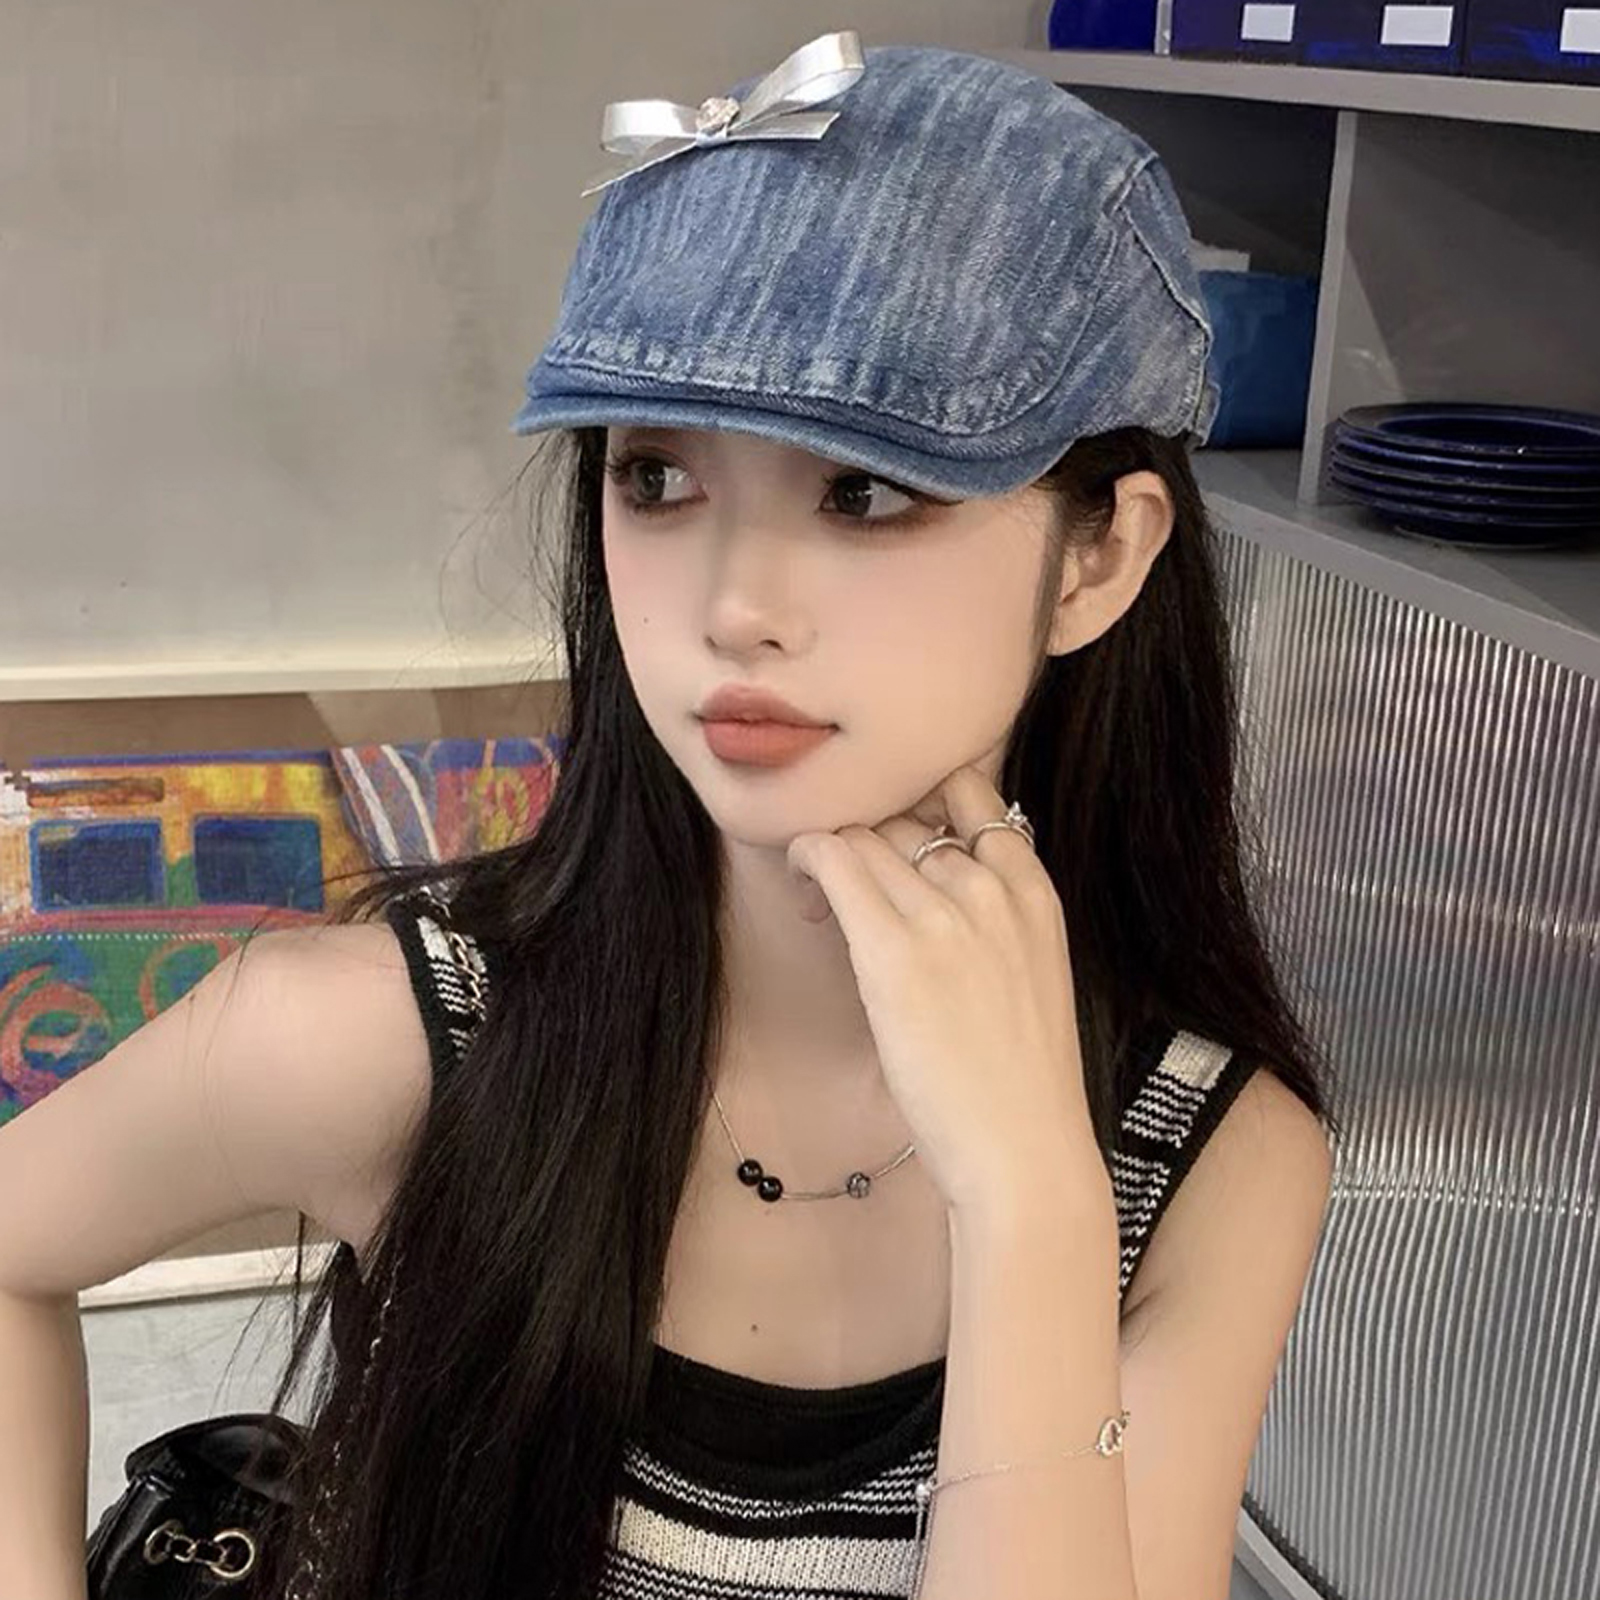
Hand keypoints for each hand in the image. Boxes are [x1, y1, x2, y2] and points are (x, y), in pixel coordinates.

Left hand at [786, 765, 1101, 1224]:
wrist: (1025, 1150)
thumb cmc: (1019, 1078)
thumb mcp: (1029, 970)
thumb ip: (990, 914)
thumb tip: (923, 879)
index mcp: (1033, 888)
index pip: (970, 789)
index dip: (920, 801)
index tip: (896, 840)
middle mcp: (992, 886)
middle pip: (905, 815)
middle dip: (869, 836)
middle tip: (846, 883)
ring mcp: (943, 913)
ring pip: (864, 835)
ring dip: (832, 854)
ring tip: (822, 900)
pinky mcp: (892, 949)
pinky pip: (833, 860)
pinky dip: (807, 859)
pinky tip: (804, 889)